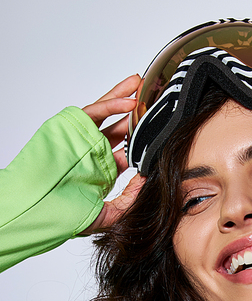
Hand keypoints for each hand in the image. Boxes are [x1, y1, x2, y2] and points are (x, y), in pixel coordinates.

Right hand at [81, 75, 145, 233]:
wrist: (43, 211)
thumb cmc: (68, 216)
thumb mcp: (111, 214)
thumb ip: (130, 199)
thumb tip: (147, 179)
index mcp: (102, 170)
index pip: (127, 152)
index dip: (143, 142)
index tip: (160, 133)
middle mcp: (93, 151)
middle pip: (119, 128)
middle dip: (136, 115)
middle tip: (153, 102)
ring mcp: (82, 138)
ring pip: (106, 113)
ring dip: (124, 98)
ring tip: (142, 85)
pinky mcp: (71, 127)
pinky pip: (94, 111)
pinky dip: (112, 103)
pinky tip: (130, 101)